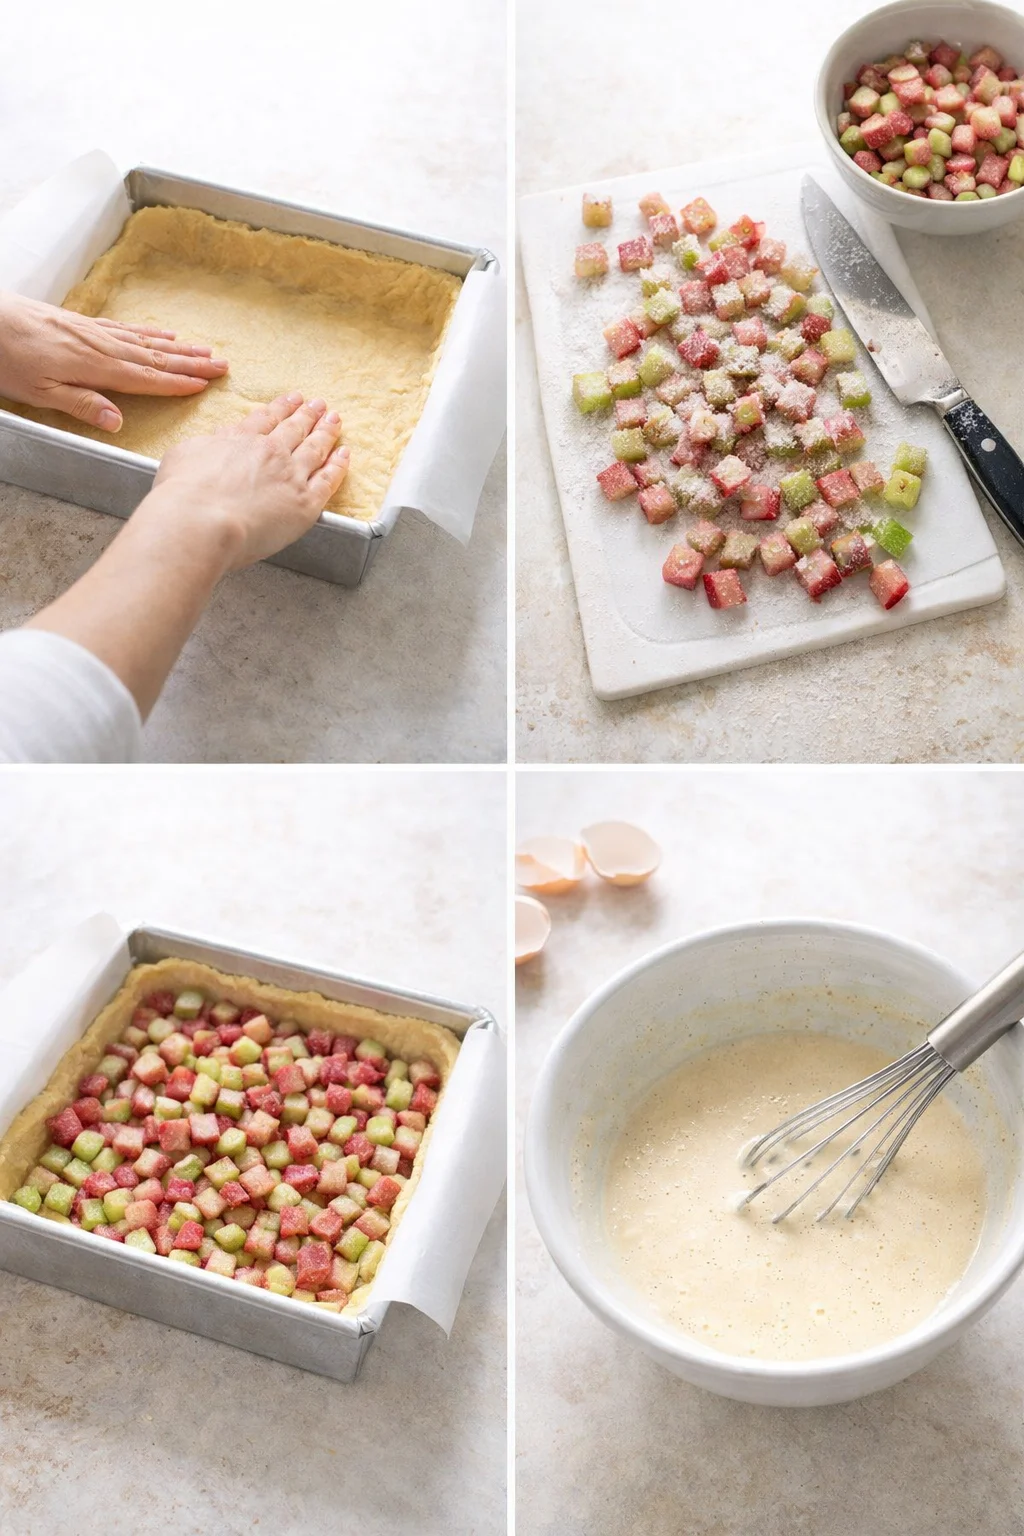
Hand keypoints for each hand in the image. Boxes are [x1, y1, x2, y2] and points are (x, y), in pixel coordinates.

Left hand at [0, 289, 227, 430]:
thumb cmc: (7, 358)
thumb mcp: (39, 392)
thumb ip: (80, 404)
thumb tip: (117, 422)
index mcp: (94, 368)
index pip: (145, 378)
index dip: (176, 384)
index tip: (204, 386)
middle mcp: (100, 346)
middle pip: (154, 357)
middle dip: (190, 363)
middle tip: (222, 366)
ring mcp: (92, 331)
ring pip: (144, 341)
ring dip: (178, 347)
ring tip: (204, 349)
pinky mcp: (81, 322)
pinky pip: (125, 328)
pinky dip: (148, 332)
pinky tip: (163, 332)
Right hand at [150, 392, 349, 570]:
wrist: (201, 520)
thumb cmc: (182, 494)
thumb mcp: (184, 454)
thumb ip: (206, 445)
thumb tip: (215, 443)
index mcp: (240, 439)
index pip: (265, 419)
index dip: (281, 407)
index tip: (292, 398)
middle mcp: (269, 452)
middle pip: (294, 428)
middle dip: (307, 414)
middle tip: (318, 404)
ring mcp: (291, 475)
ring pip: (314, 448)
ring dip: (326, 431)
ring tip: (334, 420)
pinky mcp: (305, 503)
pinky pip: (329, 479)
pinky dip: (339, 465)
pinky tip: (345, 454)